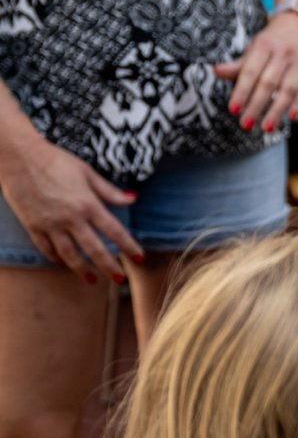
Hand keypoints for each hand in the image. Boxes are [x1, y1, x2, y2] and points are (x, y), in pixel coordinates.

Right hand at [0, 132, 141, 280]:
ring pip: (70, 255)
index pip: (114, 231)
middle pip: (94, 250)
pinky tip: (64, 264)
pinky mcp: (32, 225)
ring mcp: (50, 224)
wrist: (18, 157)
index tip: (139, 259)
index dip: (129, 247)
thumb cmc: (55, 160)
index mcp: (88, 204)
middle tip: (120, 280)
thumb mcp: (87, 173)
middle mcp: (71, 218)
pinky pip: (46, 248)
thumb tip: (133, 199)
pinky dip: (56, 258)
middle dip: (110, 267)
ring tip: (93, 280)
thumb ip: (109, 191)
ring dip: (83, 270)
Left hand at [214, 12, 297, 132]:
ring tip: (266, 128)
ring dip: (277, 111)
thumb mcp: (256, 46)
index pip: (250, 72)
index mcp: (264, 46)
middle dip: (256, 106)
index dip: (241, 91)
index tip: (233, 109)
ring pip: (287, 90)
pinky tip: (292, 118)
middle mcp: (283, 54)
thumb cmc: (274, 40)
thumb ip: (239, 64)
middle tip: (245, 124)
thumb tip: (215, 72)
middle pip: (268, 83)